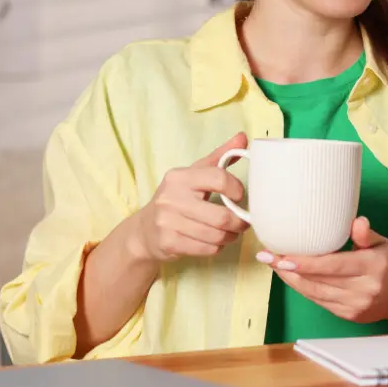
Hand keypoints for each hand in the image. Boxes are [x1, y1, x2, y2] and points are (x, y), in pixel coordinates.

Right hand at [129, 132, 248, 262]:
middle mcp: (171, 198)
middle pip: (221, 216)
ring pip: (216, 236)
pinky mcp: (169, 243)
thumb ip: (220, 156)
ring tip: (231, 233)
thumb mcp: (194, 174)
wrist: (144, 230)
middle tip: (242, 222)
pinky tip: (215, 241)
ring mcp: (168, 222)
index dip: (236, 189)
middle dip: (239, 223)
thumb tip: (243, 137)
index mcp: (180, 177)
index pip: (218, 178)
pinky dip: (217, 247)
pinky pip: (207, 249)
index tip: (239, 196)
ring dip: (230, 237)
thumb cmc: (177, 198)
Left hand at [259, 217, 387, 322]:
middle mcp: (363, 289)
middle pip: (319, 280)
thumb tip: (356, 221)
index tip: (283, 256)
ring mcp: (354, 306)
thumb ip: (366, 234)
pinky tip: (290, 277)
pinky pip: (319, 301)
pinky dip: (303, 289)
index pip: (334, 266)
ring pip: (315, 293)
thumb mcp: (382, 244)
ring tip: (273, 265)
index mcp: (372, 267)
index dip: (306, 263)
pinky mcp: (348, 316)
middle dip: (289, 269)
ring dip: (291, 280)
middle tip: (267, 256)